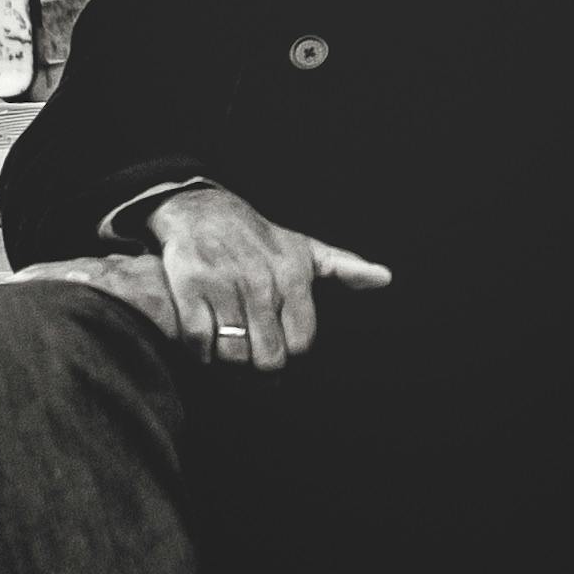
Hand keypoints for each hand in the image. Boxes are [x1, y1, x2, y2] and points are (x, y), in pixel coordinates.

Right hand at [70, 185, 391, 372]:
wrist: (202, 209)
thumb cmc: (259, 238)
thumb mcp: (304, 248)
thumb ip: (344, 268)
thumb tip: (385, 278)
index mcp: (293, 274)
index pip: (300, 343)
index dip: (288, 352)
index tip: (277, 343)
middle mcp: (260, 278)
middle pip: (268, 356)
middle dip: (259, 364)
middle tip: (250, 354)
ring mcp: (223, 281)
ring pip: (232, 353)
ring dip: (228, 361)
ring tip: (227, 347)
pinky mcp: (188, 283)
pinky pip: (198, 339)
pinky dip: (200, 350)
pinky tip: (204, 341)